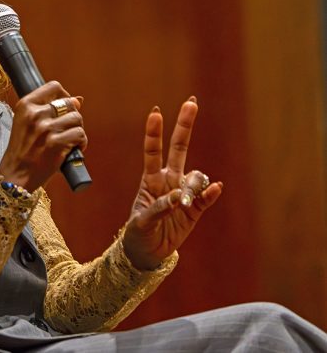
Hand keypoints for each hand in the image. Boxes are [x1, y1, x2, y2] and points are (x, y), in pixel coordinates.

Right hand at [0, 81, 86, 191]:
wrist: (15, 176)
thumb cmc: (22, 151)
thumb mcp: (27, 124)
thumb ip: (49, 110)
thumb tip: (78, 99)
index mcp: (25, 105)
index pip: (54, 87)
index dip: (64, 95)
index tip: (65, 107)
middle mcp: (35, 114)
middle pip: (69, 103)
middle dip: (73, 116)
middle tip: (66, 130)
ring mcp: (46, 129)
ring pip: (77, 118)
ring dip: (77, 130)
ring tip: (69, 141)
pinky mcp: (56, 144)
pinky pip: (80, 134)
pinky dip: (81, 143)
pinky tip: (72, 149)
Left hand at [122, 98, 222, 269]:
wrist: (147, 253)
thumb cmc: (138, 233)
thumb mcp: (141, 222)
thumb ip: (157, 208)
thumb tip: (177, 198)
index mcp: (150, 180)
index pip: (153, 151)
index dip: (154, 133)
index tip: (156, 112)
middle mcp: (168, 181)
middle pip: (179, 148)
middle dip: (185, 125)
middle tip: (191, 102)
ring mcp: (183, 194)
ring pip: (195, 176)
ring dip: (193, 186)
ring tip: (183, 204)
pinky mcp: (195, 210)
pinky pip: (206, 197)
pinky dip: (210, 193)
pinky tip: (216, 189)